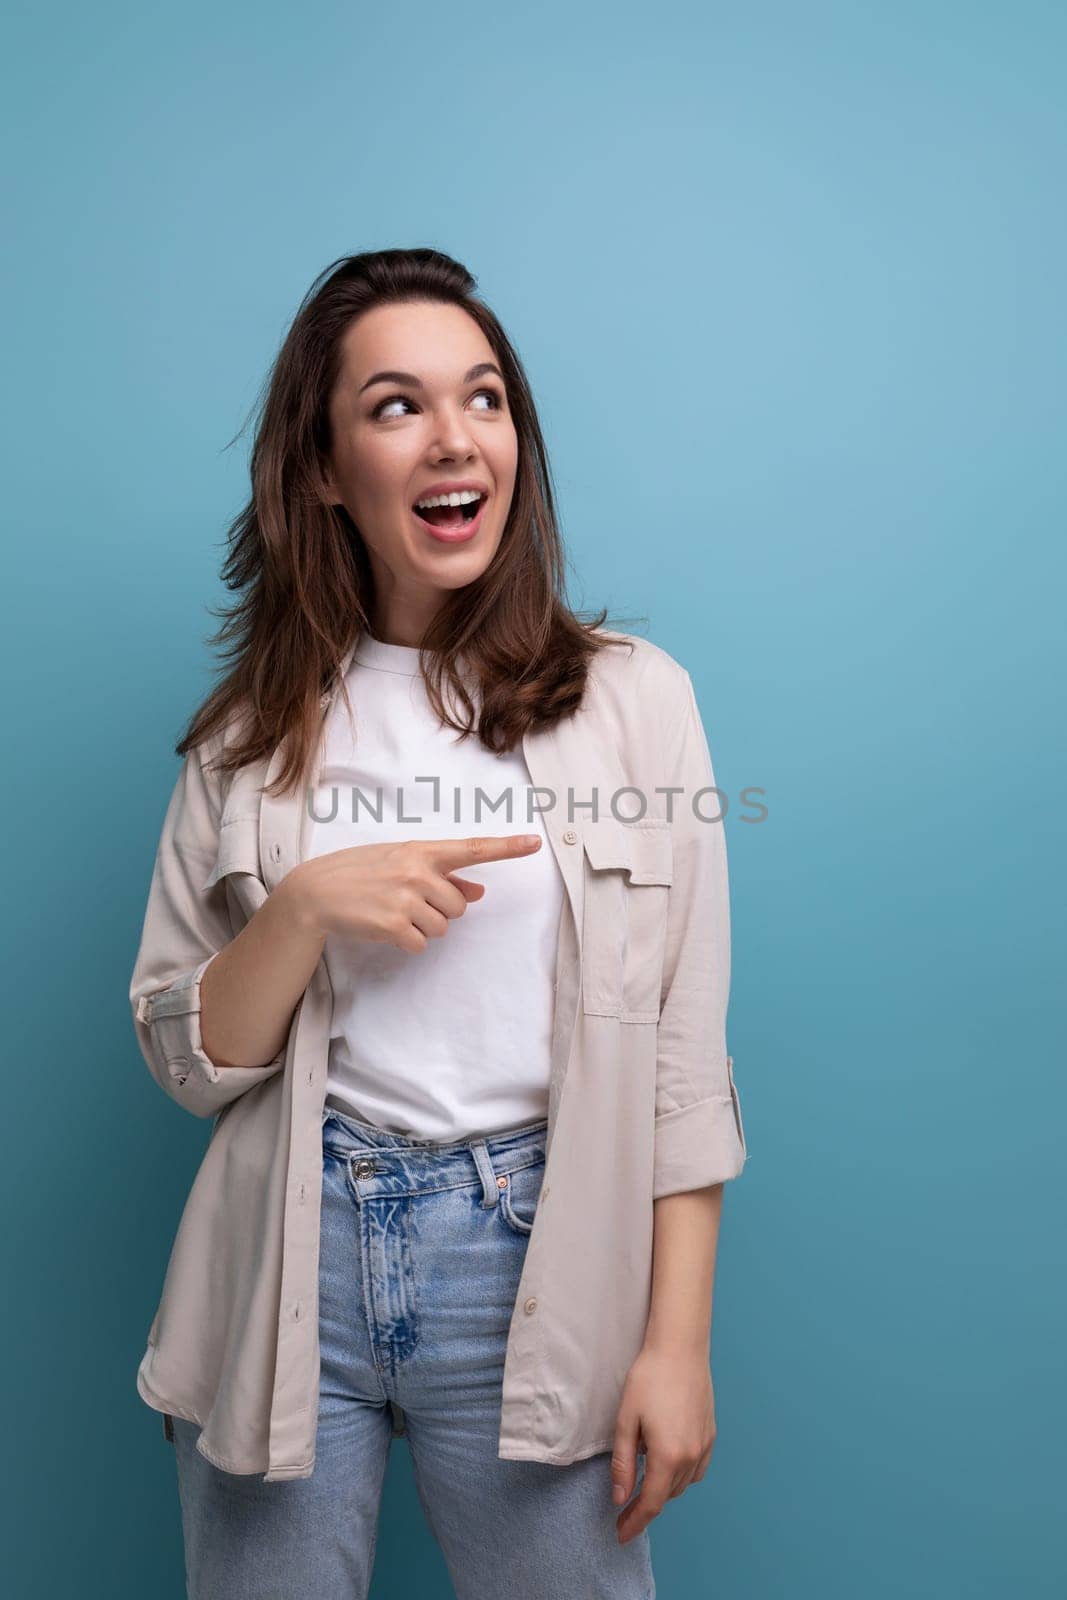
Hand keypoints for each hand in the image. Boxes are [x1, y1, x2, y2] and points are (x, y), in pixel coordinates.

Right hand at [281, 833, 541, 950]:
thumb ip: (441, 876)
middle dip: (440, 910)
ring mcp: (407, 898)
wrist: (316, 891)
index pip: (472, 848)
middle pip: (460, 905)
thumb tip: (478, 891)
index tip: (535, 843)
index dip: (507, 847)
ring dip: (423, 927)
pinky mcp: (395, 925)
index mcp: (422, 850)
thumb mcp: (399, 864)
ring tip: (392, 913)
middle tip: (407, 902)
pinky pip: (421, 944)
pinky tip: (385, 928)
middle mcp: (418, 871)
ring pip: (443, 927)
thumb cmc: (361, 874)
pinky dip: (407, 942)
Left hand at [611, 1345, 716, 1545]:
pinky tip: (667, 1465)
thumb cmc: (649, 1378)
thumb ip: (622, 1463)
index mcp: (668, 1455)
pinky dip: (680, 1475)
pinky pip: (696, 1469)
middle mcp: (691, 1456)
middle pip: (666, 1494)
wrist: (680, 1347)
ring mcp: (704, 1446)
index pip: (650, 1503)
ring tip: (642, 1483)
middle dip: (644, 1504)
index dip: (634, 1522)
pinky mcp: (710, 1434)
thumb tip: (619, 1497)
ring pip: (682, 1484)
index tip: (620, 1535)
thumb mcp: (626, 1420)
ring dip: (662, 1489)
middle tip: (623, 1507)